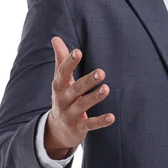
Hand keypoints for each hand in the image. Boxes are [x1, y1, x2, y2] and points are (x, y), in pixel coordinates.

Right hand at [45, 36, 113, 159]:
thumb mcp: (60, 80)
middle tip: (101, 72)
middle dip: (87, 81)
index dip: (69, 62)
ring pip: (82, 105)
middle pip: (75, 89)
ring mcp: (70, 114)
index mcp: (59, 86)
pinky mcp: (79, 128)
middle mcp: (63, 100)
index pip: (62, 72)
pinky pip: (90, 124)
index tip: (78, 51)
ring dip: (95, 98)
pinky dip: (100, 121)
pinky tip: (112, 117)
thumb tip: (55, 38)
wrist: (57, 130)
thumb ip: (60, 59)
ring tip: (106, 88)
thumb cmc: (63, 97)